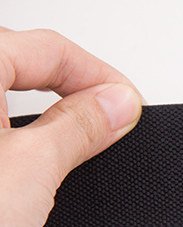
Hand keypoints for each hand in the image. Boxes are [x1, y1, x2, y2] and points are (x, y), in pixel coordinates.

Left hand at [0, 28, 142, 226]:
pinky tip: (18, 177)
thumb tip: (114, 105)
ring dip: (39, 121)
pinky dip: (9, 143)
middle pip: (21, 66)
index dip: (101, 77)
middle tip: (106, 126)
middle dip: (71, 94)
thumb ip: (81, 127)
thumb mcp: (29, 172)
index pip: (49, 50)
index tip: (126, 106)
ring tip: (63, 156)